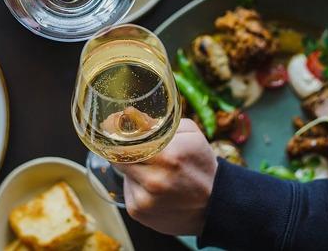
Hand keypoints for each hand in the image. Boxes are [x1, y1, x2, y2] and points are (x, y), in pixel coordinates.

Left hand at [116, 119, 217, 235]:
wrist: (215, 205)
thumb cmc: (201, 165)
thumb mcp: (191, 135)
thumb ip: (161, 123)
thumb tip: (132, 115)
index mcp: (167, 156)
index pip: (125, 142)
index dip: (116, 134)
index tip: (113, 128)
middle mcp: (154, 180)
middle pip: (119, 158)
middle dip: (125, 152)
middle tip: (135, 149)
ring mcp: (145, 200)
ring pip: (123, 174)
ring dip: (133, 170)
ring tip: (154, 172)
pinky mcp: (139, 212)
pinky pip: (127, 190)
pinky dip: (137, 186)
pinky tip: (154, 189)